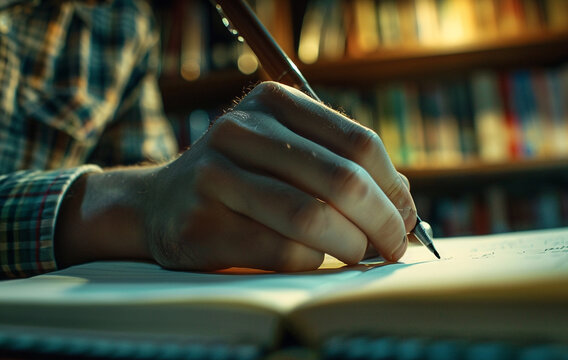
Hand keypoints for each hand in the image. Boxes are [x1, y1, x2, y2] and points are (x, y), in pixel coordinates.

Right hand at [56, 82, 416, 271]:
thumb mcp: (286, 150)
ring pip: (312, 217)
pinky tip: (313, 259)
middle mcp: (240, 131)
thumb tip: (405, 204)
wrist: (161, 203)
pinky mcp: (202, 225)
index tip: (405, 216)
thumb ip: (341, 164)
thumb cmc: (242, 178)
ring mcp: (215, 176)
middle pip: (342, 179)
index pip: (358, 142)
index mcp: (272, 103)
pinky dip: (313, 262)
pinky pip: (283, 251)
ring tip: (360, 254)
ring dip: (351, 245)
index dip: (394, 186)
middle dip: (383, 221)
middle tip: (394, 245)